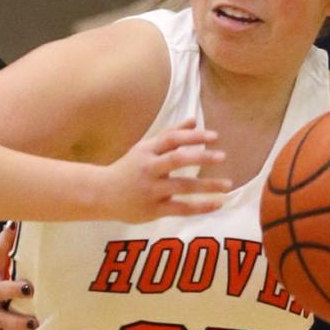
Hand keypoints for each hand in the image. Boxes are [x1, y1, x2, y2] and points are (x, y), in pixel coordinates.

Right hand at [96, 118, 230, 221]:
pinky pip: (181, 208)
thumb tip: (195, 120)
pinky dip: (201, 206)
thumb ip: (170, 134)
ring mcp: (151, 190)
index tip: (214, 137)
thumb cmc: (129, 168)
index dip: (194, 136)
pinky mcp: (153, 210)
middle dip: (201, 157)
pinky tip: (218, 203)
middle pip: (177, 159)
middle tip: (222, 156)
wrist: (102, 194)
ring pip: (182, 186)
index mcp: (147, 150)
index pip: (172, 139)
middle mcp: (148, 168)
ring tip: (227, 185)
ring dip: (207, 185)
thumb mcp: (146, 148)